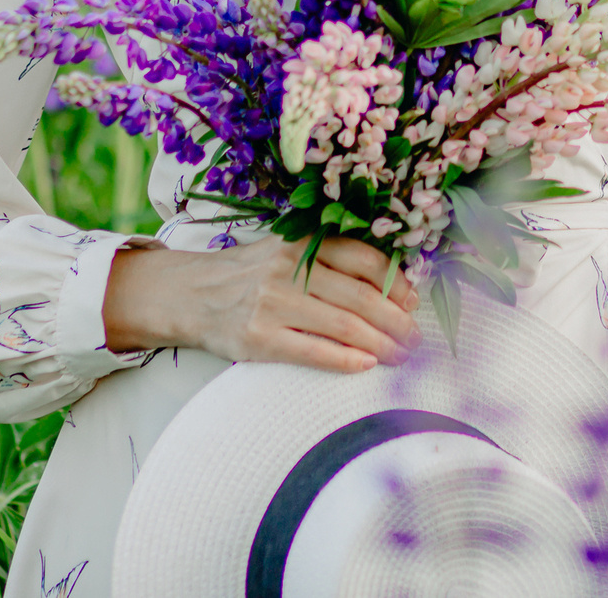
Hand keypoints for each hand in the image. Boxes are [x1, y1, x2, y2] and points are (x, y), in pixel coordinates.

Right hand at [101, 236, 421, 372]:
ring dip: (381, 344)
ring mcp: (273, 304)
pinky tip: (367, 365)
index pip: (364, 258)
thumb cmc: (251, 274)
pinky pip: (312, 351)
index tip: (414, 301)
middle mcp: (290, 269)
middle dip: (397, 320)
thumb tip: (391, 283)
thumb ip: (329, 258)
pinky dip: (345, 360)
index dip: (396, 282)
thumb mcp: (287, 251)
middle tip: (416, 338)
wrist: (191, 294)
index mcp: (303, 243)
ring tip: (401, 356)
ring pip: (343, 325)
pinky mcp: (258, 338)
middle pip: (360, 296)